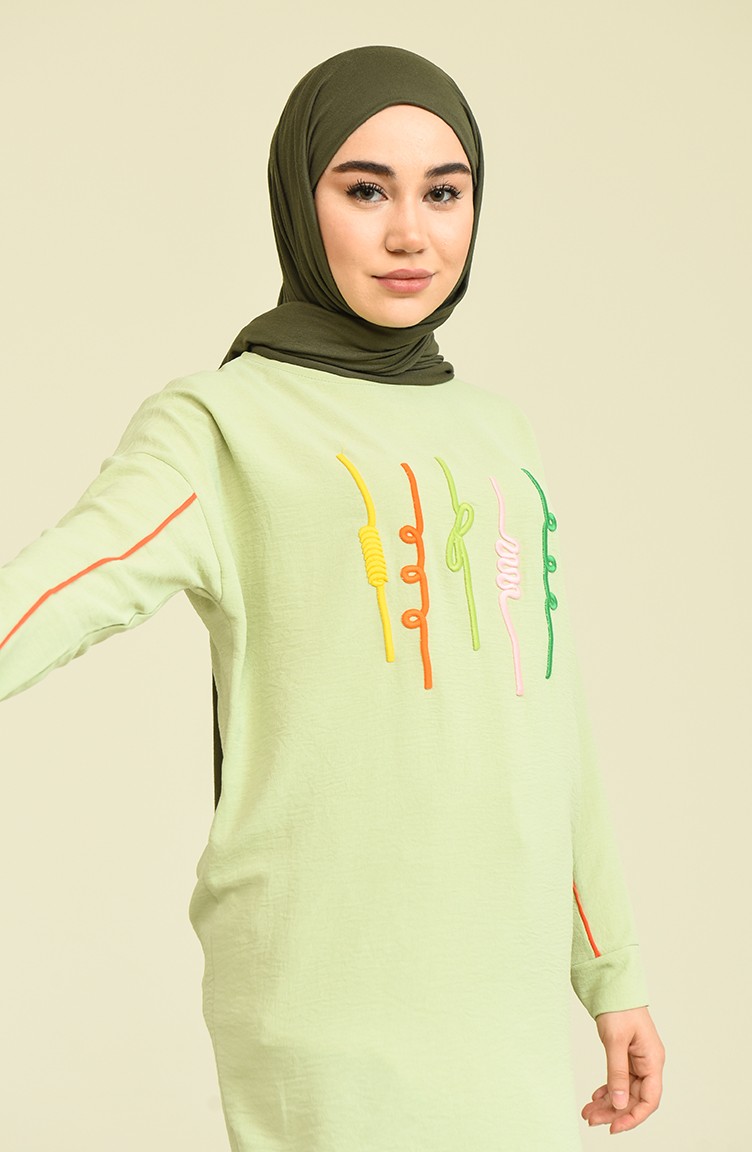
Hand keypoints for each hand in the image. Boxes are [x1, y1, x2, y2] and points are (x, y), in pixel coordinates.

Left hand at [581, 1006, 664, 1134]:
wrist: (612, 986)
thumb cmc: (620, 1007)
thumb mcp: (615, 1040)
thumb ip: (617, 1072)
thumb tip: (618, 1102)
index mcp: (652, 1060)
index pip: (650, 1099)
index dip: (634, 1116)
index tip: (615, 1127)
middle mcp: (648, 1063)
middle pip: (634, 1098)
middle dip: (614, 1112)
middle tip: (592, 1120)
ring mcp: (637, 1061)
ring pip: (624, 1091)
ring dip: (608, 1103)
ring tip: (588, 1112)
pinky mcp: (626, 1057)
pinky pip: (619, 1080)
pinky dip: (607, 1090)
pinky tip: (595, 1098)